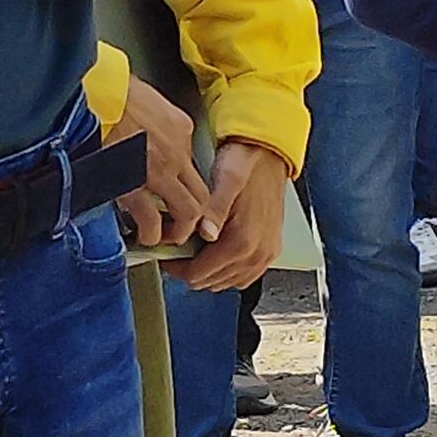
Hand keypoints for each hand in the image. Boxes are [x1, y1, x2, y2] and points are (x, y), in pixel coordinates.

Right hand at [114, 75, 215, 249]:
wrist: (95, 93)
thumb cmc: (112, 90)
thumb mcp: (147, 101)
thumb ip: (154, 122)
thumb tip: (144, 133)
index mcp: (180, 129)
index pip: (192, 163)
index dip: (184, 184)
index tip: (173, 193)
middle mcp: (177, 153)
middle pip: (201, 193)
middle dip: (193, 215)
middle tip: (179, 225)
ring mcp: (160, 171)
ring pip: (188, 212)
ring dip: (179, 229)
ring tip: (164, 236)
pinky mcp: (136, 185)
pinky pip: (152, 219)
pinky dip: (150, 233)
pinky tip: (143, 236)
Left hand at [185, 139, 293, 292]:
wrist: (270, 154)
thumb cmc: (247, 162)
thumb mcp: (226, 178)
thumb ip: (214, 209)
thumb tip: (206, 234)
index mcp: (243, 239)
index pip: (199, 274)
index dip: (176, 267)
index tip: (165, 254)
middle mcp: (257, 252)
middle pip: (210, 281)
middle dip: (189, 269)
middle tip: (176, 250)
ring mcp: (266, 254)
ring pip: (226, 282)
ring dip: (207, 272)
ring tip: (193, 251)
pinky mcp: (270, 250)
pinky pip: (245, 277)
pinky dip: (227, 272)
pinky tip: (215, 255)